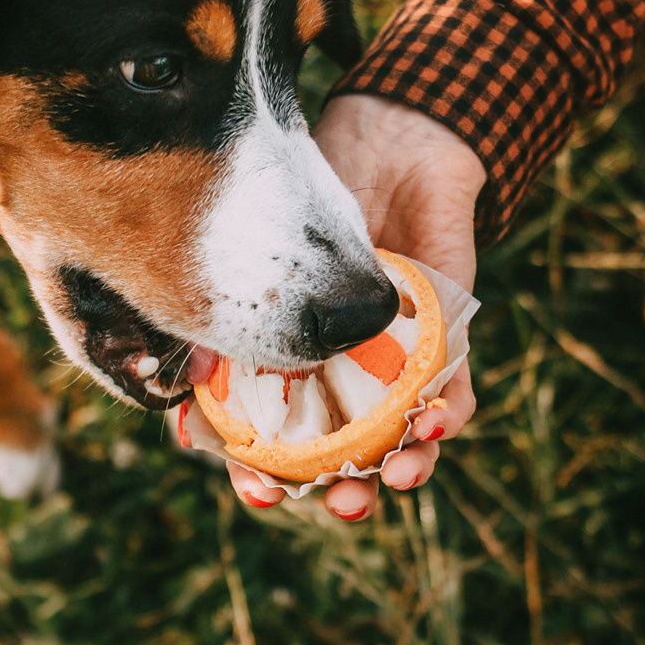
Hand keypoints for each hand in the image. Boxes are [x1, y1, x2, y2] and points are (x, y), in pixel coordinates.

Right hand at [229, 94, 484, 520]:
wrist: (384, 140)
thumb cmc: (302, 195)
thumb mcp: (262, 262)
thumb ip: (229, 320)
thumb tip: (188, 388)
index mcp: (288, 366)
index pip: (276, 440)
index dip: (265, 475)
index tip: (256, 490)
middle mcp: (344, 374)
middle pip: (343, 456)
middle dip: (336, 492)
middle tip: (328, 503)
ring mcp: (398, 360)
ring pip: (402, 439)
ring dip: (397, 470)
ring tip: (385, 482)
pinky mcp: (449, 338)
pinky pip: (456, 392)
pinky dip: (447, 416)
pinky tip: (433, 425)